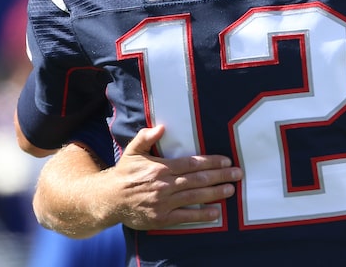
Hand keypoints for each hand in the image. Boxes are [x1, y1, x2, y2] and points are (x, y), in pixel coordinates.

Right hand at [105, 125, 242, 229]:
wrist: (108, 200)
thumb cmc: (124, 174)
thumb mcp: (132, 151)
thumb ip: (146, 137)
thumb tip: (161, 127)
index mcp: (161, 168)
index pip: (192, 164)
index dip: (212, 162)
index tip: (226, 161)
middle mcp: (165, 185)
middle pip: (199, 179)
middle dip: (221, 176)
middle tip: (237, 173)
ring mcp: (164, 203)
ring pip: (195, 196)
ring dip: (216, 193)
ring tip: (231, 189)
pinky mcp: (161, 219)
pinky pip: (186, 217)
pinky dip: (202, 214)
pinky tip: (216, 212)